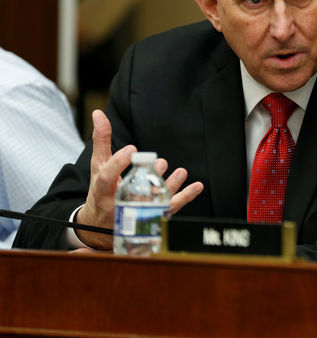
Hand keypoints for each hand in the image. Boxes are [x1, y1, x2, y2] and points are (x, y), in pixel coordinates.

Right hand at [75, 110, 203, 249]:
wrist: (101, 225)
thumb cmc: (101, 189)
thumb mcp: (98, 165)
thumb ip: (101, 140)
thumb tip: (99, 112)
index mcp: (102, 190)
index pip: (106, 177)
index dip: (118, 164)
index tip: (131, 149)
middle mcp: (118, 203)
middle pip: (132, 192)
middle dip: (147, 177)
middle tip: (160, 162)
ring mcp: (136, 211)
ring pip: (153, 202)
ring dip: (169, 186)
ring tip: (180, 172)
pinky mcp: (152, 216)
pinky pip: (170, 208)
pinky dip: (185, 197)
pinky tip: (197, 186)